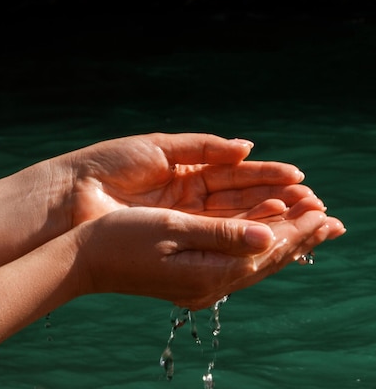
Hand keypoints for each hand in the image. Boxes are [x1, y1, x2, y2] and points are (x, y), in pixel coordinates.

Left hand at [66, 132, 311, 223]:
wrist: (72, 196)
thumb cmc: (111, 164)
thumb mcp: (161, 148)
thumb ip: (204, 148)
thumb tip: (246, 147)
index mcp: (190, 173)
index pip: (238, 177)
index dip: (270, 177)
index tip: (300, 179)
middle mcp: (193, 201)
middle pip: (244, 201)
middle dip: (280, 201)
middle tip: (315, 203)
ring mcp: (186, 223)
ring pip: (236, 221)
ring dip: (271, 219)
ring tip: (305, 215)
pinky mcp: (176, 241)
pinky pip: (217, 237)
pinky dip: (244, 233)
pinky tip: (272, 228)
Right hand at [78, 194, 345, 310]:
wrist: (84, 260)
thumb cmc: (121, 239)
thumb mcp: (171, 229)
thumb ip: (222, 234)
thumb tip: (268, 238)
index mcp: (209, 273)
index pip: (267, 249)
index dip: (299, 229)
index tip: (326, 211)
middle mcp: (211, 284)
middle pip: (268, 259)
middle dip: (302, 238)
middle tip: (334, 221)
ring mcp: (202, 284)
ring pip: (256, 261)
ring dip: (286, 243)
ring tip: (313, 227)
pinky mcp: (193, 277)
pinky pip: (238, 261)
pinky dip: (260, 247)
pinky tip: (269, 238)